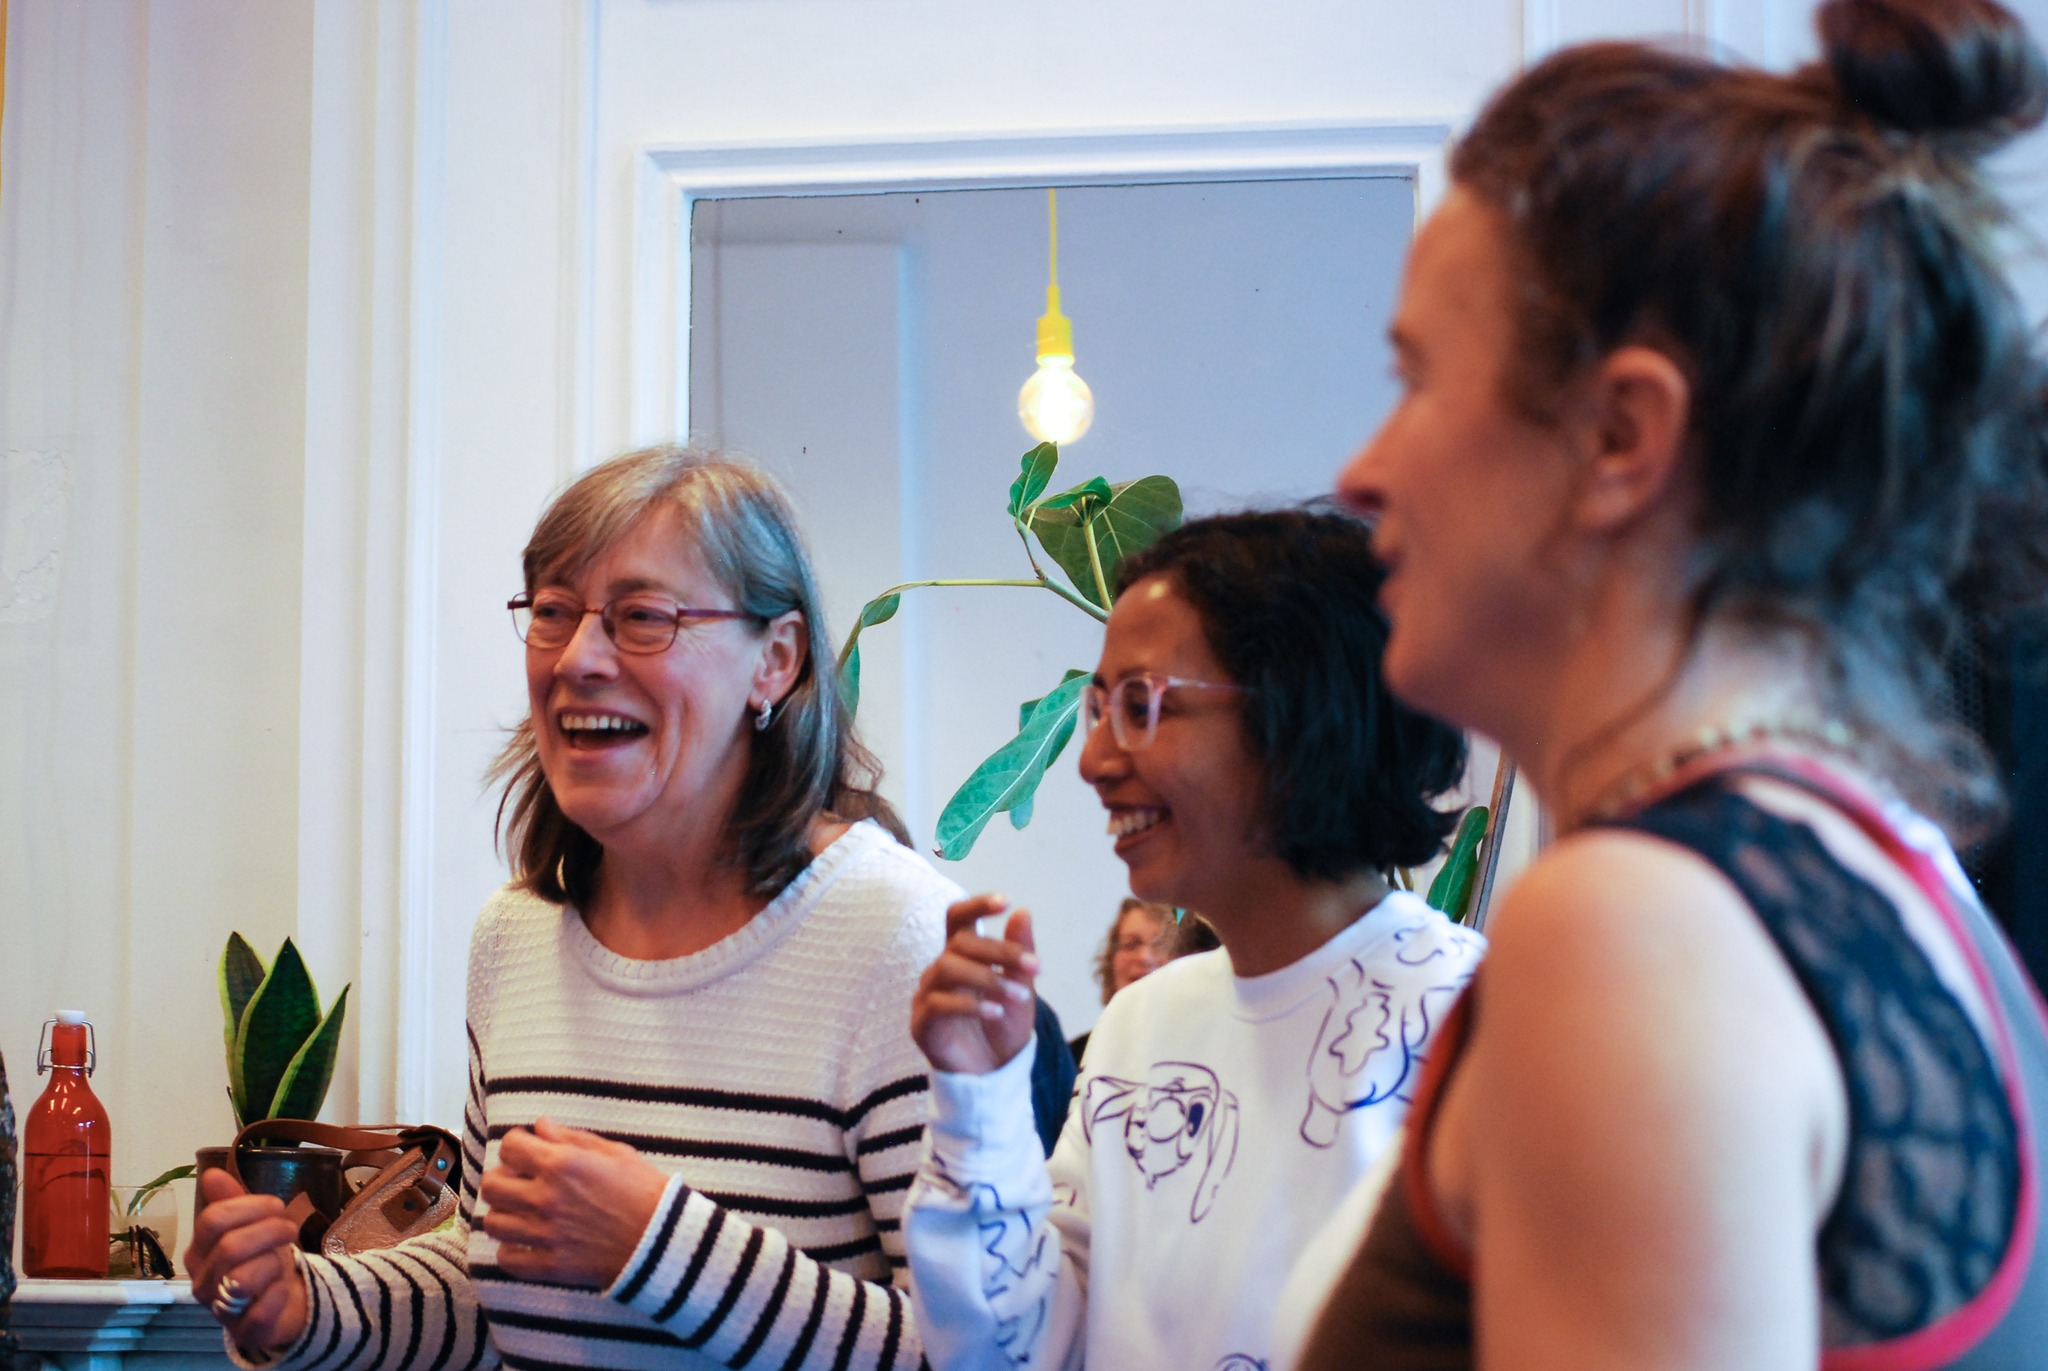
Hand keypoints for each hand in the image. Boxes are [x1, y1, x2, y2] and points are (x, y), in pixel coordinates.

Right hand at [186, 1168, 309, 1355]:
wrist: (281, 1302)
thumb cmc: (261, 1258)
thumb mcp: (250, 1225)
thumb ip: (232, 1200)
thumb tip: (212, 1173)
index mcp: (199, 1252)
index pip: (213, 1220)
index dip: (251, 1206)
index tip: (277, 1206)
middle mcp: (202, 1282)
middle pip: (230, 1246)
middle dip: (269, 1230)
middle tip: (289, 1229)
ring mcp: (221, 1310)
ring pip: (243, 1278)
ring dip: (275, 1260)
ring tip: (286, 1257)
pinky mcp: (245, 1331)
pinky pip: (262, 1310)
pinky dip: (280, 1293)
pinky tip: (285, 1286)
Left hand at [479, 1118, 670, 1287]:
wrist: (663, 1240)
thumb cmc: (644, 1190)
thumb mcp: (614, 1152)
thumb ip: (572, 1137)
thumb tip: (540, 1125)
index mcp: (561, 1164)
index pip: (510, 1146)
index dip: (517, 1145)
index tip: (528, 1150)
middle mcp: (546, 1197)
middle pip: (492, 1185)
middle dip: (503, 1178)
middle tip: (520, 1181)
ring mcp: (544, 1233)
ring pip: (493, 1223)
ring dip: (505, 1214)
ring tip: (521, 1213)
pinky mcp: (549, 1264)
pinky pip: (506, 1258)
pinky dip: (511, 1250)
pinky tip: (527, 1242)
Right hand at [912, 894, 1039, 1074]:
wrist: (993, 1072)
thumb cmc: (1003, 1024)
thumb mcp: (1021, 987)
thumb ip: (1018, 953)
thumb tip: (1022, 912)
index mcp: (963, 954)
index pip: (958, 918)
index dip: (976, 906)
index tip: (1005, 901)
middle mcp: (941, 968)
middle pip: (960, 942)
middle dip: (1000, 951)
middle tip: (1035, 967)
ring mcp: (928, 993)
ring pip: (948, 968)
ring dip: (988, 979)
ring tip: (1019, 995)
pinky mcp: (923, 1021)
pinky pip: (939, 1003)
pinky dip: (970, 1005)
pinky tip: (996, 1012)